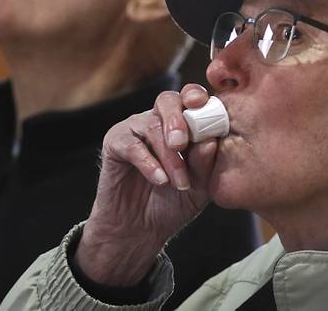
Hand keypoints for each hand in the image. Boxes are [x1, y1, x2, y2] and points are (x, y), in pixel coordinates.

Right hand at [75, 84, 217, 285]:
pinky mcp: (115, 143)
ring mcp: (135, 129)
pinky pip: (131, 144)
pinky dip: (148, 163)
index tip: (207, 113)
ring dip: (169, 155)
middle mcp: (159, 120)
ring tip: (179, 182)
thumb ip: (206, 164)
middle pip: (168, 100)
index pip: (191, 99)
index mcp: (183, 122)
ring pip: (151, 125)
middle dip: (179, 119)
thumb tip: (212, 141)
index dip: (198, 98)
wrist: (141, 229)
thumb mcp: (199, 187)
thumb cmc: (173, 203)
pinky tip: (160, 181)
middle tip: (183, 143)